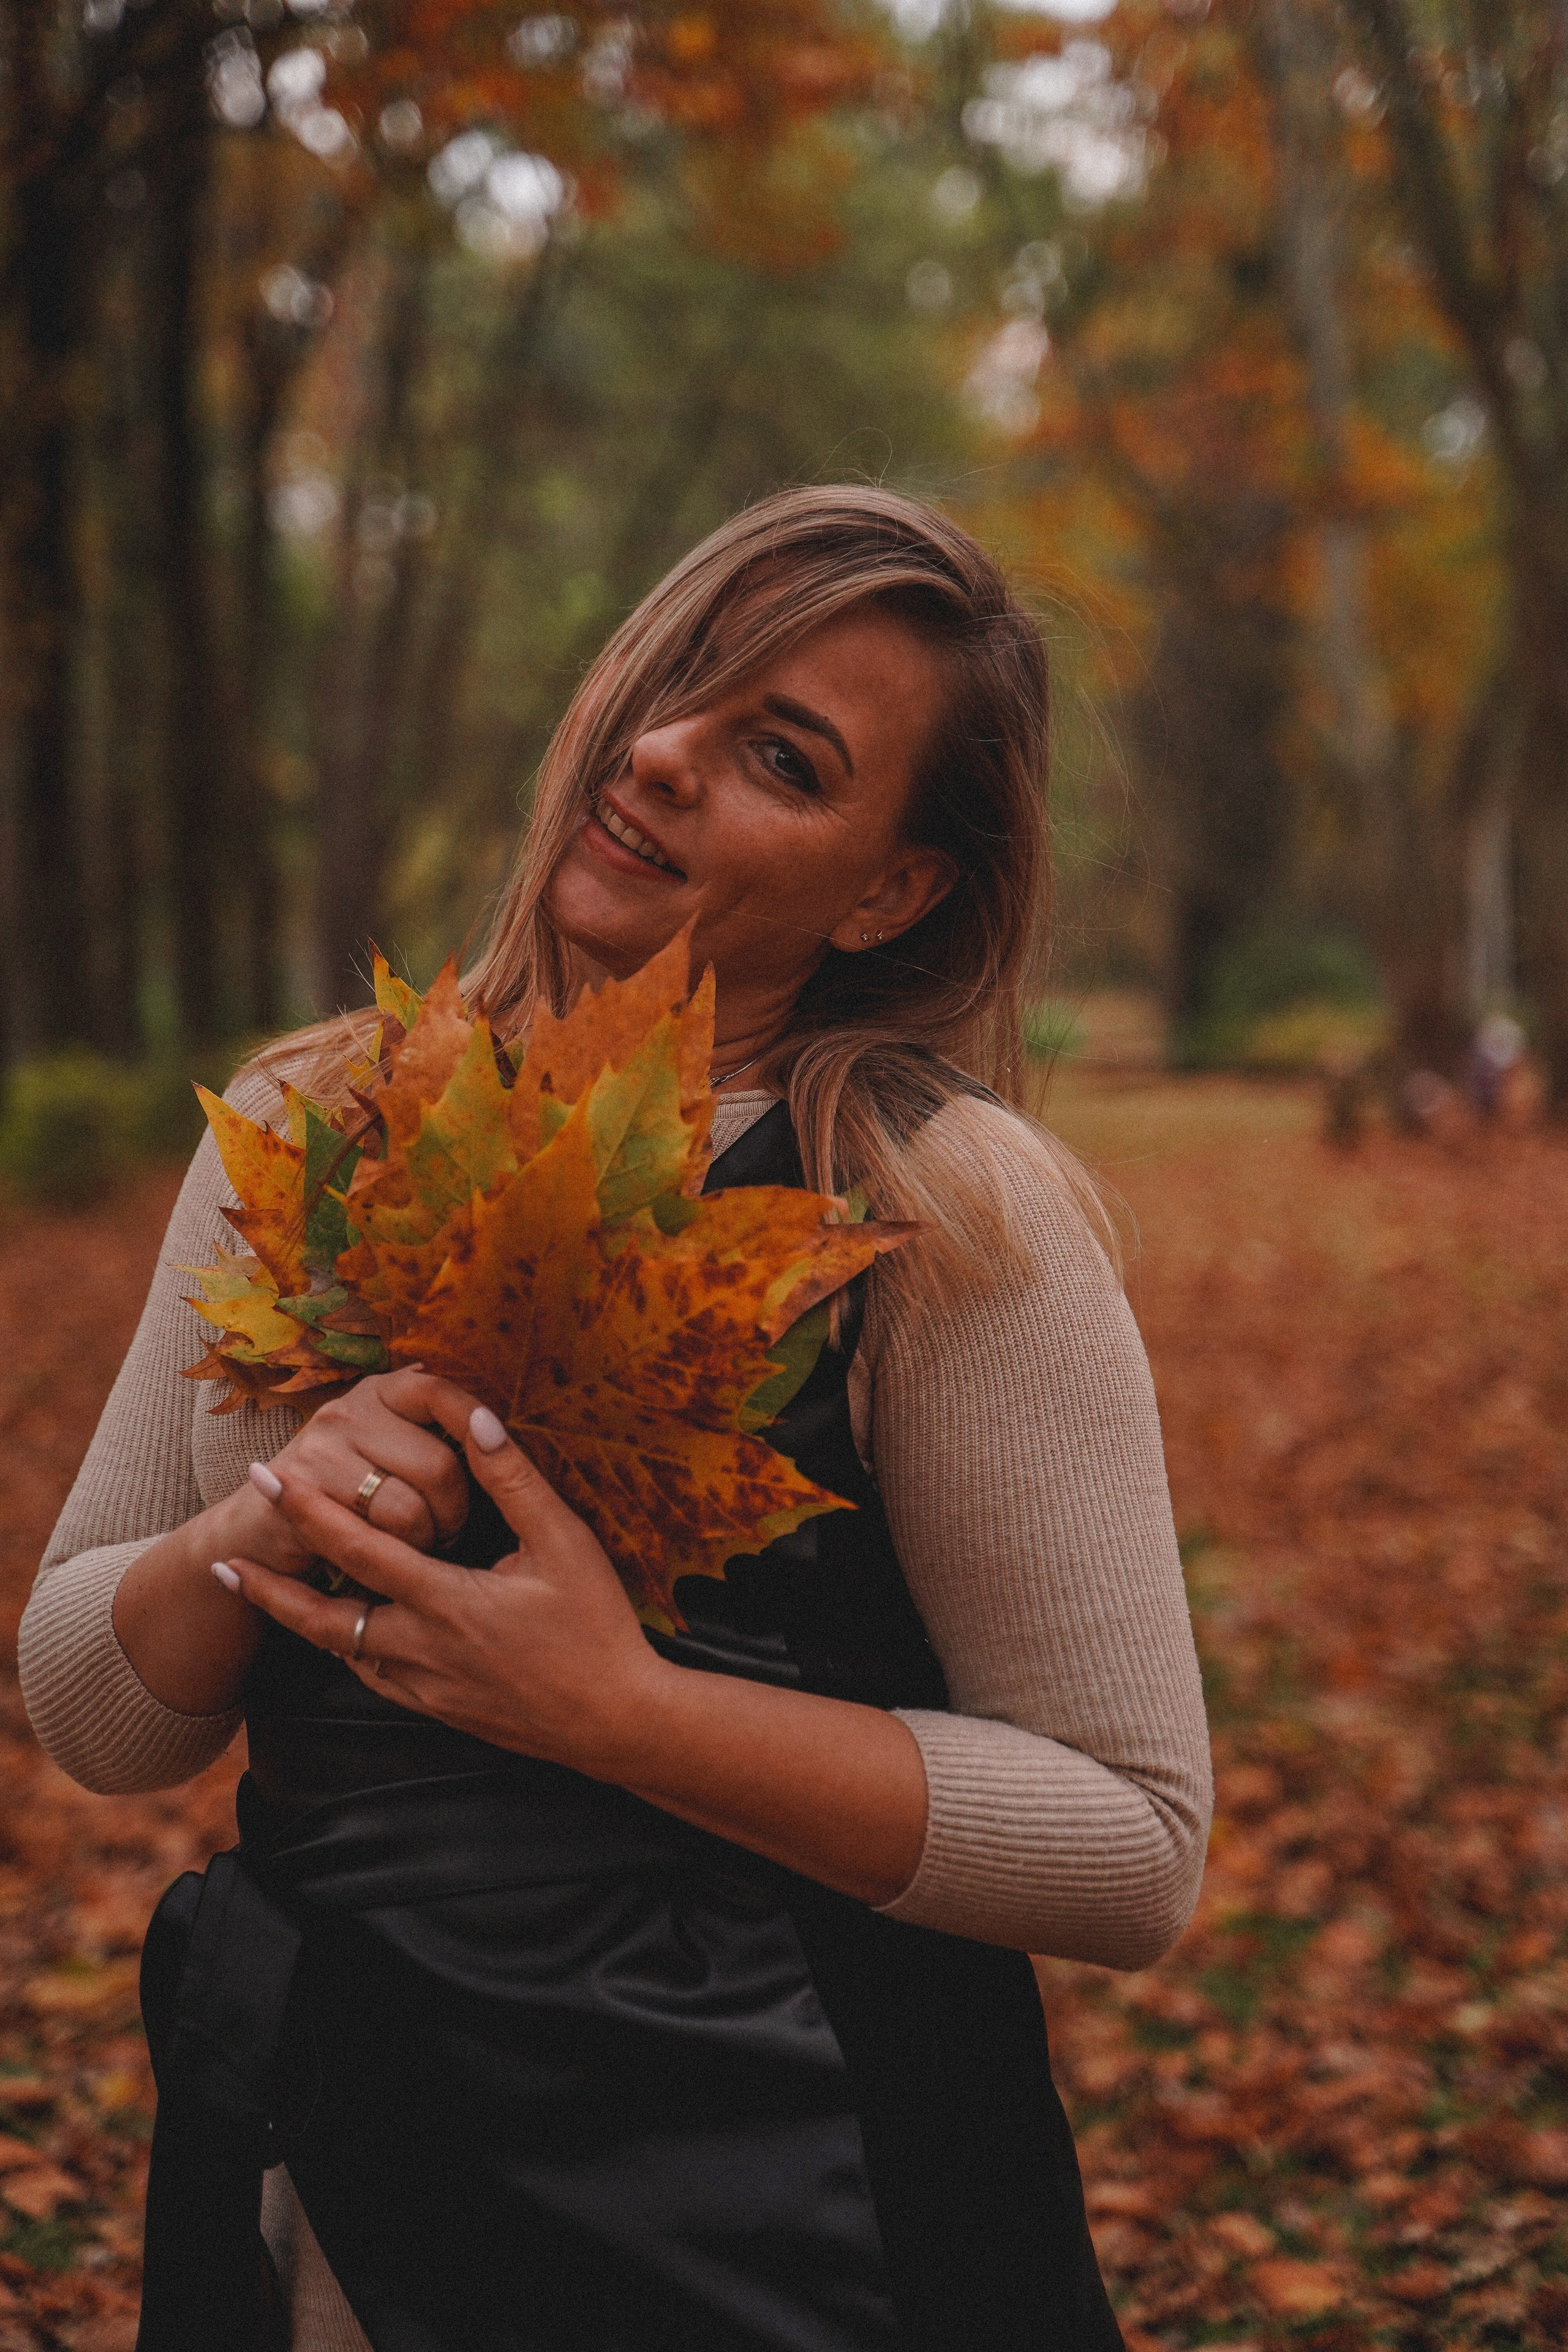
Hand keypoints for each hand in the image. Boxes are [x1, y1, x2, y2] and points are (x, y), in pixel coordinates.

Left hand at [217, 1400, 672, 1779]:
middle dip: (268, 1584)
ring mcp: (426, 1687)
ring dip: (298, 1620)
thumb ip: (513, 1480)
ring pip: (342, 1652)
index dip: (307, 1512)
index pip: (359, 1549)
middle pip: (323, 1617)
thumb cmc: (598, 1627)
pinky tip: (340, 1635)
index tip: (266, 1480)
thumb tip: (477, 1418)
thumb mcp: (565, 1543)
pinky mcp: (439, 1711)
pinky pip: (373, 1677)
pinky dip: (346, 1651)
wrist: (618, 1722)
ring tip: (263, 1594)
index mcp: (447, 1602)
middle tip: (221, 1559)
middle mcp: (423, 1649)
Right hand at [248, 1368, 475, 1572]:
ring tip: (416, 1547)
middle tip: (446, 1533)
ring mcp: (321, 1447)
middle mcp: (350, 1409)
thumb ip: (432, 1434)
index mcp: (381, 1392)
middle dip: (453, 1513)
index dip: (475, 1423)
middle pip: (439, 1464)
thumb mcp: (390, 1453)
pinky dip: (390, 1558)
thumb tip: (489, 1424)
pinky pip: (375, 1536)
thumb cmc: (348, 1499)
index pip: (440, 1392)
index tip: (493, 1458)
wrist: (261, 1534)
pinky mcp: (301, 1492)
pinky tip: (382, 1558)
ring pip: (411, 1507)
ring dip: (423, 1541)